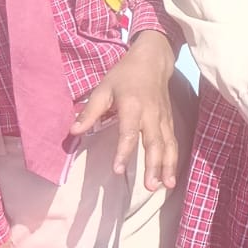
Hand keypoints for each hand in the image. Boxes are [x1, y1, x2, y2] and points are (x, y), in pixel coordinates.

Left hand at [69, 31, 178, 190]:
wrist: (153, 61)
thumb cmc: (125, 75)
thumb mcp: (103, 89)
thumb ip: (90, 112)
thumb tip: (74, 132)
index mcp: (133, 106)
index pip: (128, 133)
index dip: (123, 152)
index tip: (118, 171)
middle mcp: (151, 114)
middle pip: (154, 143)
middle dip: (154, 166)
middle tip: (150, 186)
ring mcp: (163, 119)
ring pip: (168, 146)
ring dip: (167, 167)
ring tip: (165, 186)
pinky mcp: (169, 122)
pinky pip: (173, 143)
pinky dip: (173, 160)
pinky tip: (171, 175)